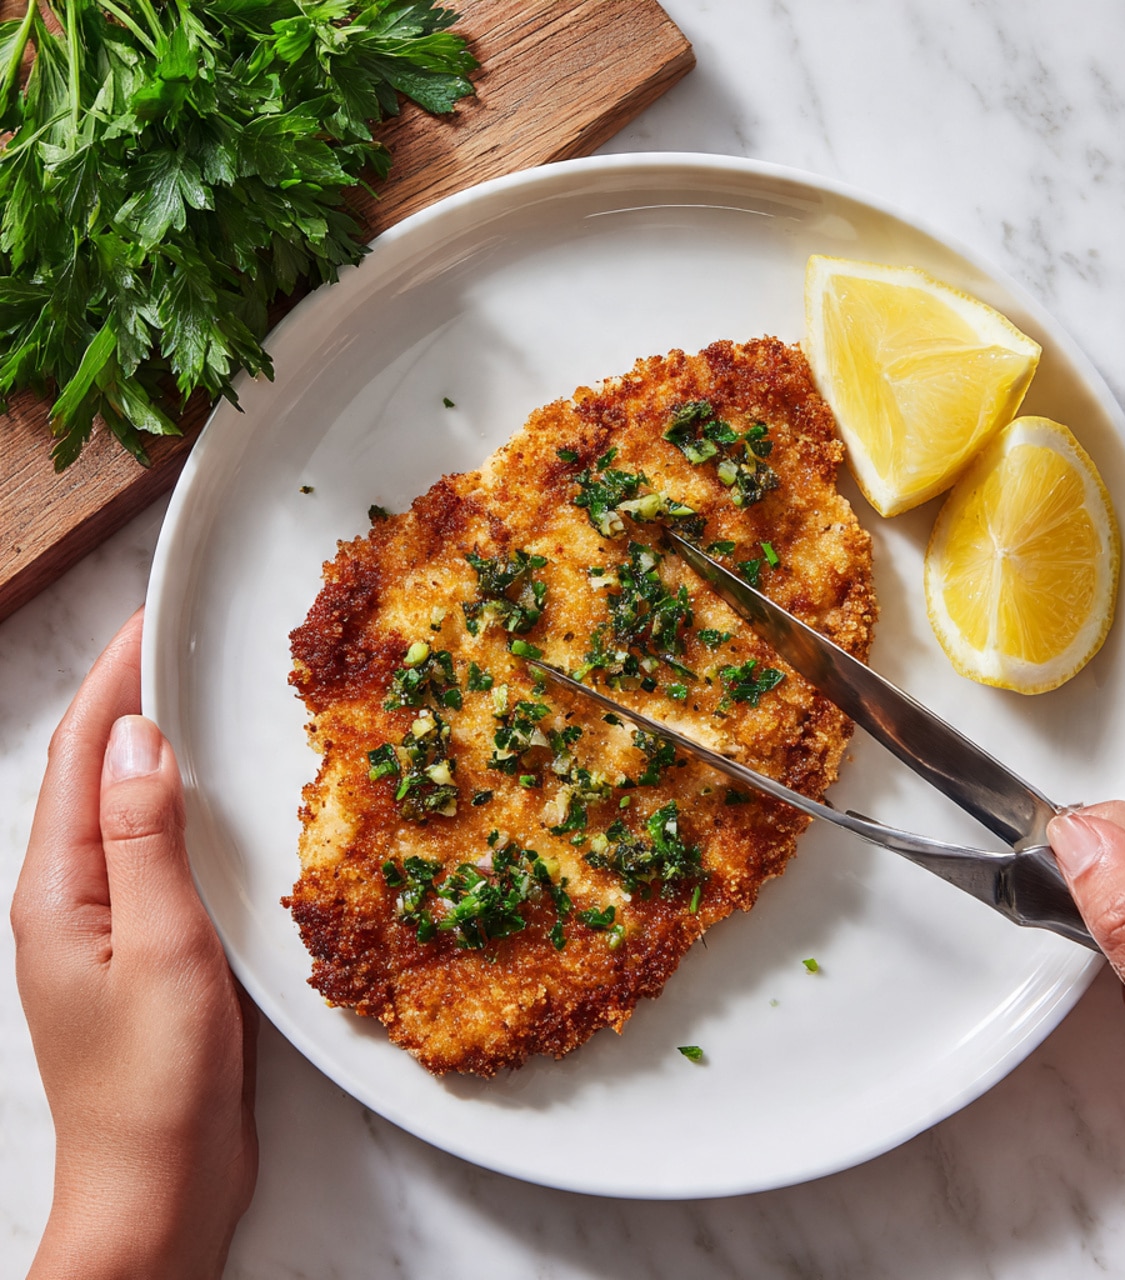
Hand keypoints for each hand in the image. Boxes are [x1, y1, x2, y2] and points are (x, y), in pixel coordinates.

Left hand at [11, 610, 257, 1279]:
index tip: (152, 620)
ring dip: (157, 750)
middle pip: (93, 774)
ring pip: (127, 811)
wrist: (155, 1194)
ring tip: (205, 701)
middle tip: (186, 644)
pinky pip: (158, 854)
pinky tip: (219, 802)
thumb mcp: (158, 949)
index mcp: (56, 891)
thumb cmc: (153, 1084)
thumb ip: (145, 841)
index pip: (76, 758)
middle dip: (130, 700)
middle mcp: (70, 899)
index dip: (112, 682)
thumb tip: (137, 739)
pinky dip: (182, 807)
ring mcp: (106, 926)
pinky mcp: (147, 950)